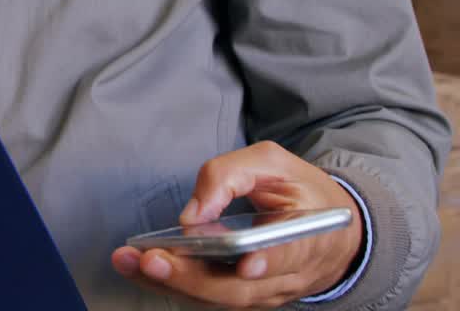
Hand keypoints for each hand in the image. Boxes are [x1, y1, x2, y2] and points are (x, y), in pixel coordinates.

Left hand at [112, 141, 363, 308]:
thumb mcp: (272, 163)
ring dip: (171, 283)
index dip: (270, 262)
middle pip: (240, 289)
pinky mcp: (243, 297)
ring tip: (129, 261)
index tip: (247, 264)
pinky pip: (207, 297)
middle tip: (150, 261)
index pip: (291, 254)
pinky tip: (138, 267)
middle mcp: (288, 275)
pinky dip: (172, 284)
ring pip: (218, 299)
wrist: (332, 232)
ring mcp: (265, 292)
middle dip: (192, 279)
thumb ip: (230, 176)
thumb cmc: (300, 192)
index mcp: (309, 235)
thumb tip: (191, 215)